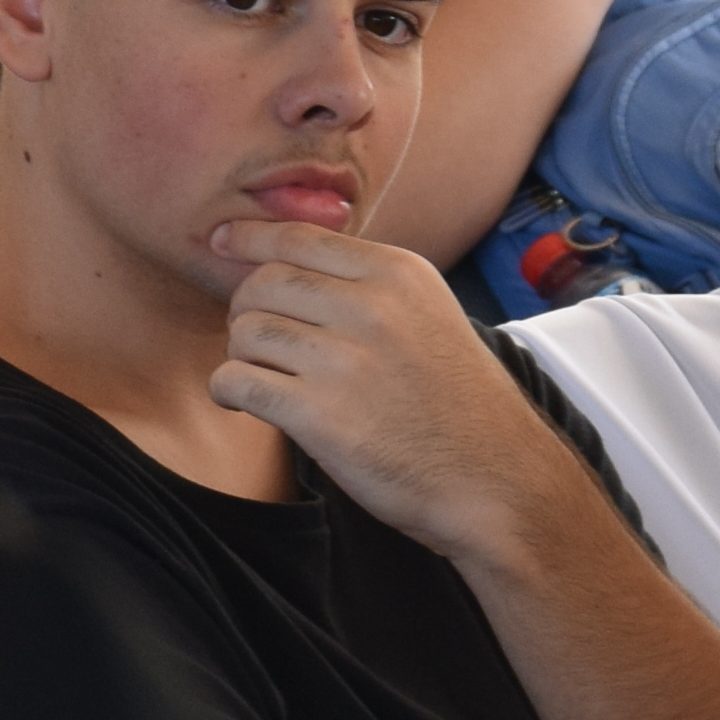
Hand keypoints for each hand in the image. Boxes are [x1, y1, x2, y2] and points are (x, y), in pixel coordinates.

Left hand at [207, 222, 595, 576]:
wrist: (497, 481)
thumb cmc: (458, 405)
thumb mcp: (429, 316)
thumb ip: (369, 286)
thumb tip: (286, 262)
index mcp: (397, 273)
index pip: (298, 238)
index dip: (249, 238)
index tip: (222, 242)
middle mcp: (371, 307)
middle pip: (261, 282)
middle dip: (245, 308)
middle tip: (258, 340)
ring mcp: (344, 361)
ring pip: (245, 332)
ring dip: (241, 355)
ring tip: (263, 377)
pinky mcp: (319, 417)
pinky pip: (236, 382)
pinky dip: (228, 390)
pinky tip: (243, 402)